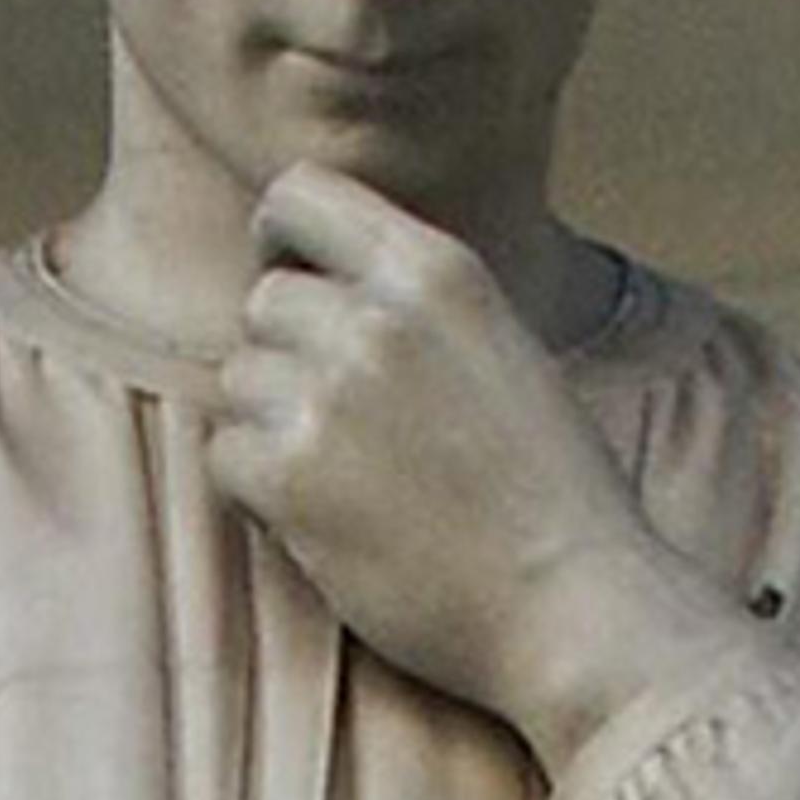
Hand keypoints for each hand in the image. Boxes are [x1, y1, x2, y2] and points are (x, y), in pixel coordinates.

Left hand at [209, 167, 732, 781]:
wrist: (575, 604)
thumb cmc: (551, 496)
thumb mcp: (502, 349)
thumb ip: (416, 309)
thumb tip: (323, 292)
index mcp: (435, 271)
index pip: (302, 195)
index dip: (280, 241)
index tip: (294, 285)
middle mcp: (375, 317)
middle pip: (264, 302)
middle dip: (286, 359)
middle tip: (339, 426)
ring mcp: (329, 394)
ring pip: (237, 381)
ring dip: (272, 430)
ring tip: (348, 483)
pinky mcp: (293, 476)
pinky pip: (224, 457)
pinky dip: (258, 492)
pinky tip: (325, 521)